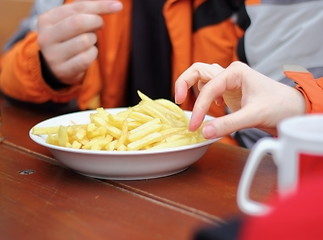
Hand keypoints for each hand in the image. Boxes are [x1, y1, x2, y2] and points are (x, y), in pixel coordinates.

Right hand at [37, 0, 121, 84]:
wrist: (54, 69)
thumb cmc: (68, 40)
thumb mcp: (70, 22)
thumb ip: (87, 10)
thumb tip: (115, 4)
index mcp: (46, 20)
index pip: (77, 7)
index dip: (100, 5)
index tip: (117, 6)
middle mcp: (46, 37)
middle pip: (79, 22)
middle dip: (96, 22)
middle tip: (99, 25)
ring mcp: (53, 55)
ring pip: (85, 41)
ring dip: (94, 40)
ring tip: (88, 42)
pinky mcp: (63, 70)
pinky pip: (87, 58)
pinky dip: (93, 54)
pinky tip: (88, 54)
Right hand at [175, 61, 305, 138]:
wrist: (292, 109)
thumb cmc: (278, 106)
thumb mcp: (253, 116)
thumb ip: (228, 124)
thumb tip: (204, 132)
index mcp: (235, 72)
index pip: (208, 88)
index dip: (198, 108)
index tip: (193, 126)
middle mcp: (230, 72)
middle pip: (197, 70)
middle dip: (184, 83)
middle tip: (178, 101)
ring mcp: (229, 81)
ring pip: (201, 76)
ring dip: (191, 87)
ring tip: (187, 103)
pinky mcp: (229, 90)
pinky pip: (209, 87)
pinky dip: (203, 95)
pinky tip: (213, 108)